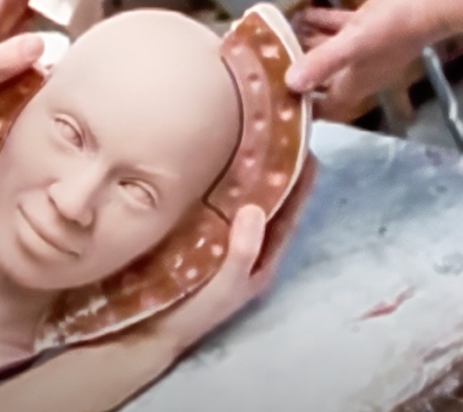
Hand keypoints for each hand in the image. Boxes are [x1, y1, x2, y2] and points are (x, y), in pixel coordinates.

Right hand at [160, 156, 316, 355]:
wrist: (153, 328)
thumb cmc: (195, 311)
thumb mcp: (225, 287)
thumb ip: (242, 253)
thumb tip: (254, 207)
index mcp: (262, 258)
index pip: (288, 215)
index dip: (301, 185)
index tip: (310, 151)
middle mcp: (246, 244)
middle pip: (266, 202)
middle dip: (274, 171)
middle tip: (276, 133)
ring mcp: (222, 238)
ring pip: (240, 200)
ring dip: (246, 173)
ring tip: (247, 138)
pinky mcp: (197, 232)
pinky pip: (214, 203)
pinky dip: (218, 183)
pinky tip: (209, 163)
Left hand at [286, 0, 439, 118]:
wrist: (432, 1)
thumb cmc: (393, 28)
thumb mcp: (353, 44)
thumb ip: (322, 62)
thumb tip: (290, 84)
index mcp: (355, 83)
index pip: (326, 107)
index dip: (304, 108)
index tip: (277, 100)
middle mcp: (359, 71)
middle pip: (322, 80)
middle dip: (298, 73)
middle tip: (267, 62)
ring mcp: (366, 48)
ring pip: (329, 53)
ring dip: (306, 46)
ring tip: (277, 34)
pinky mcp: (370, 26)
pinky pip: (340, 30)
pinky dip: (321, 24)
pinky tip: (302, 12)